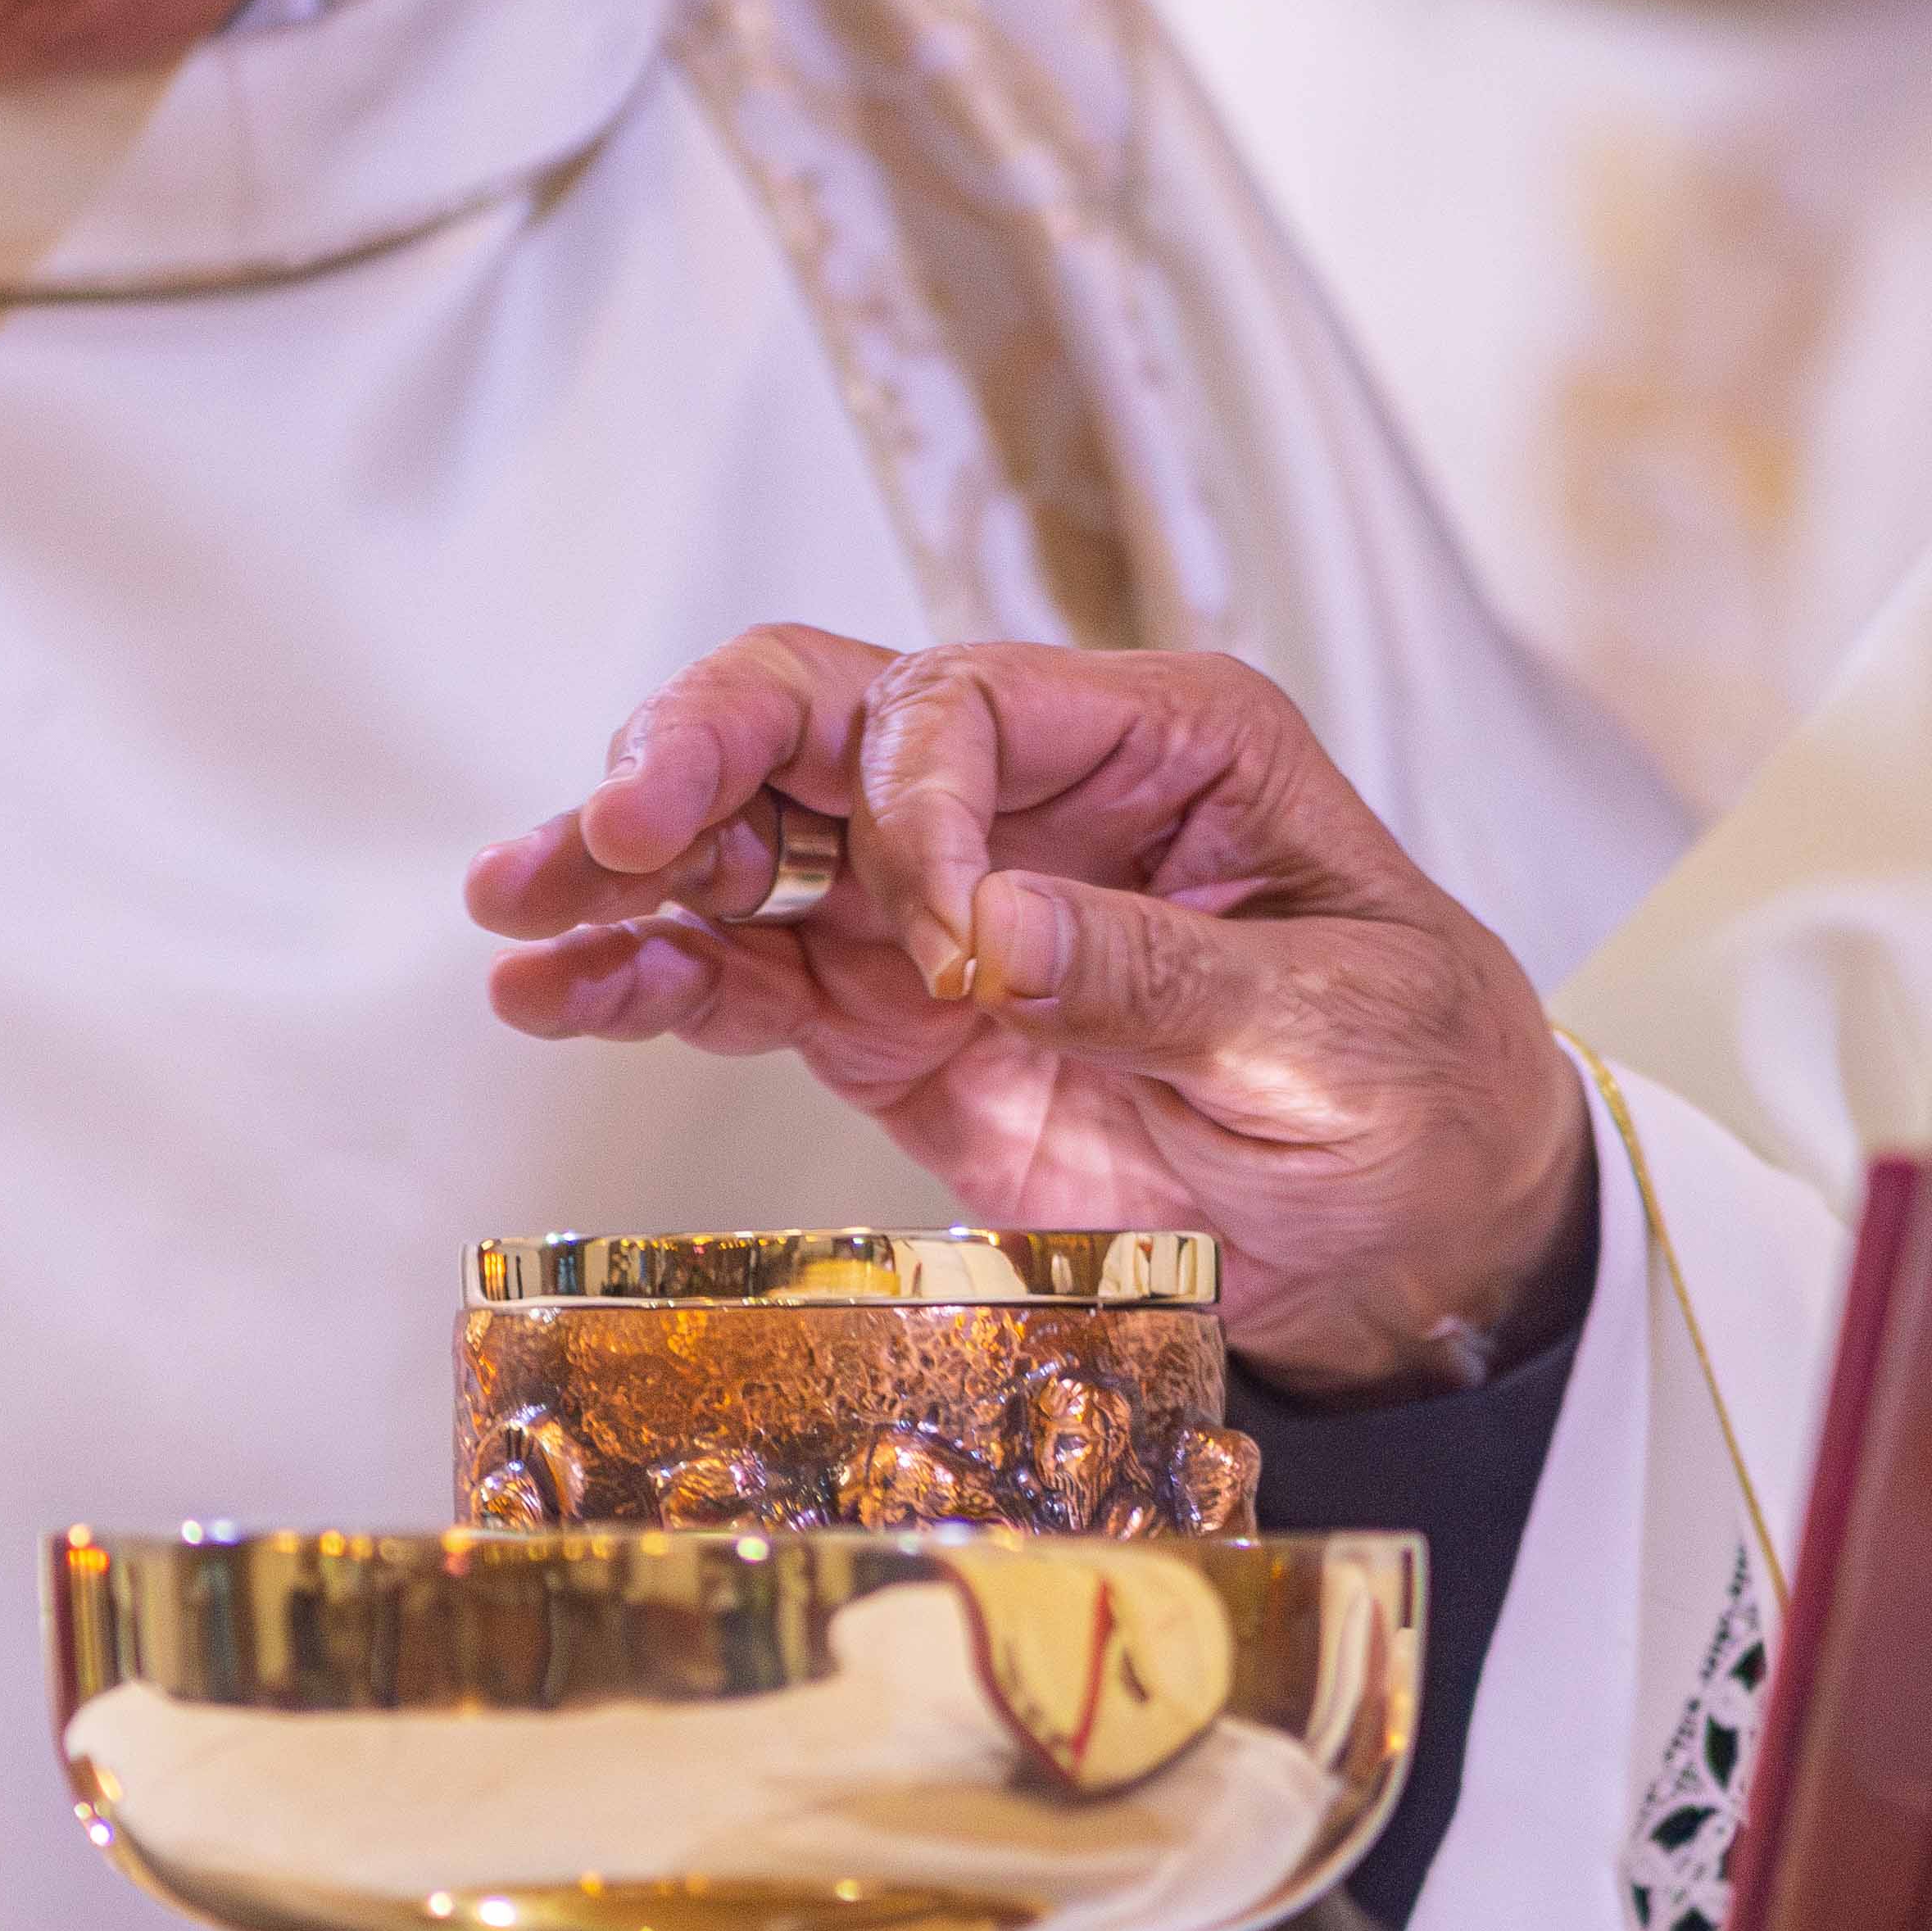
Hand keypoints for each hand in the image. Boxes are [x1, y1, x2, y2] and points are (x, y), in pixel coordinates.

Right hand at [467, 630, 1591, 1398]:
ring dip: (625, 867)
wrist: (1416, 1232)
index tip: (946, 937)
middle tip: (609, 824)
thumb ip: (1158, 974)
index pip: (963, 698)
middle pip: (818, 719)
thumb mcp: (1332, 1026)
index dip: (913, 797)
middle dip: (698, 757)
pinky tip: (557, 995)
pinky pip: (745, 981)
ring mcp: (941, 909)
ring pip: (748, 841)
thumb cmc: (1415, 1085)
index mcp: (1155, 742)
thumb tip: (988, 927)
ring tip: (515, 905)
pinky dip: (646, 985)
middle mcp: (1024, 798)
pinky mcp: (892, 1022)